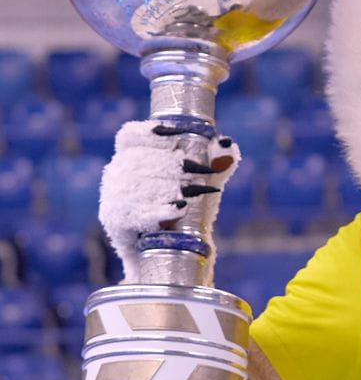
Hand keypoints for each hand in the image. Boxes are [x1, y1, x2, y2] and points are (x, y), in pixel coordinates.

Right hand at [99, 119, 239, 280]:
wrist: (170, 248)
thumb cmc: (185, 207)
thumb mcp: (203, 180)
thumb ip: (216, 160)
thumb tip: (225, 141)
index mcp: (132, 156)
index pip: (130, 136)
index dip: (149, 131)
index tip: (177, 135)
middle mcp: (118, 173)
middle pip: (143, 159)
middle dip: (175, 165)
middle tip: (202, 171)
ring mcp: (115, 196)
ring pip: (142, 185)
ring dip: (172, 187)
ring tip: (195, 192)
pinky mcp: (117, 220)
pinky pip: (138, 212)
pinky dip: (163, 211)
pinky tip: (181, 208)